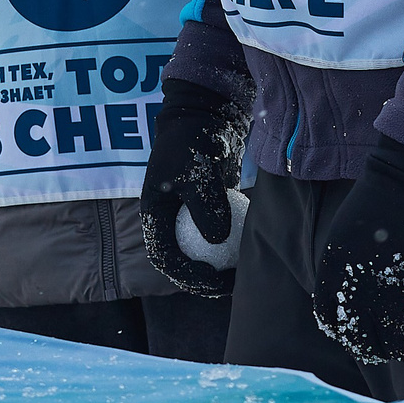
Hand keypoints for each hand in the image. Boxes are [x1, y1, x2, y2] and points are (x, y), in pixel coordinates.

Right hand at [139, 77, 248, 296]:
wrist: (205, 115)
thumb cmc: (193, 141)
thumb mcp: (196, 173)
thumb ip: (205, 207)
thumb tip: (218, 241)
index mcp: (155, 213)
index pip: (164, 256)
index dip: (186, 275)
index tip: (212, 281)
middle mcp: (169, 220)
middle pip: (181, 262)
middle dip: (203, 281)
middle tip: (230, 286)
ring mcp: (189, 217)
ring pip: (200, 254)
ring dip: (217, 270)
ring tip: (241, 277)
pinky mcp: (208, 211)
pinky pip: (217, 239)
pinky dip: (230, 251)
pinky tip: (248, 257)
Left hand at [311, 140, 403, 364]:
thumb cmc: (376, 202)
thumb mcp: (343, 235)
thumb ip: (343, 271)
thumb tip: (353, 305)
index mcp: (333, 271)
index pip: (330, 322)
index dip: (345, 333)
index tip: (359, 332)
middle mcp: (359, 288)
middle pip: (364, 344)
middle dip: (377, 349)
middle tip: (390, 342)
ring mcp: (392, 291)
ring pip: (402, 347)